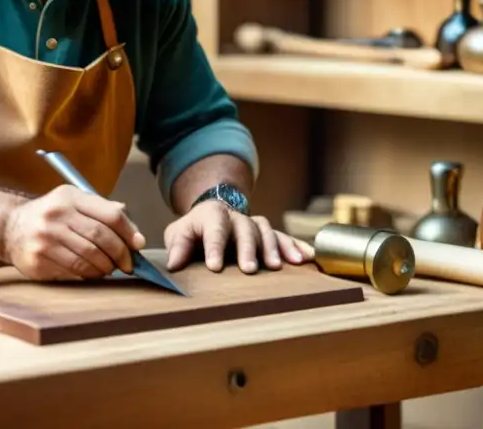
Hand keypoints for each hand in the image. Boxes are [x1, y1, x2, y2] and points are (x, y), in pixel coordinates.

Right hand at [2, 185, 146, 280]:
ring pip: (89, 257)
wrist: (10, 228)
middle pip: (101, 237)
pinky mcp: (38, 259)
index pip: (110, 214)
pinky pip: (73, 271)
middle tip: (127, 264)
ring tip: (109, 268)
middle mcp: (57, 215)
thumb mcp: (74, 203)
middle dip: (120, 254)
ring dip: (106, 267)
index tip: (137, 245)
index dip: (128, 232)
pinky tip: (92, 273)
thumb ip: (104, 212)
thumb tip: (136, 236)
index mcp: (70, 197)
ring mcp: (45, 238)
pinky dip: (89, 275)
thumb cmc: (51, 216)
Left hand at [164, 200, 314, 272]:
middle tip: (249, 269)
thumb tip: (174, 264)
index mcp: (212, 214)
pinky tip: (309, 258)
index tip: (214, 266)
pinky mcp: (269, 233)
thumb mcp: (180, 233)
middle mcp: (237, 217)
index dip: (214, 246)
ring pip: (267, 231)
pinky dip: (297, 246)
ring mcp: (254, 223)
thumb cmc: (195, 230)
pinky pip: (285, 237)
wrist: (214, 213)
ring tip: (279, 267)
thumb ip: (177, 246)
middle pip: (245, 229)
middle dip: (248, 249)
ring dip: (274, 248)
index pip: (214, 227)